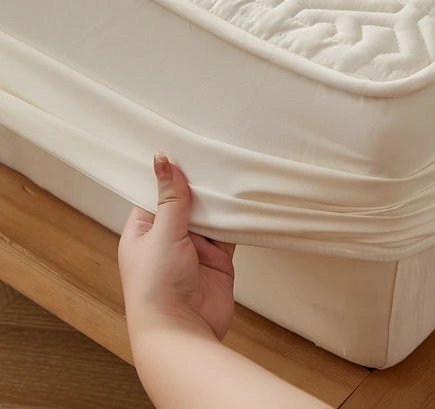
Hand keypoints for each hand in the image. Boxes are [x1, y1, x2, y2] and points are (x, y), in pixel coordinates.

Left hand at [118, 154, 235, 341]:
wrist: (181, 331)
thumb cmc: (156, 287)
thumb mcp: (161, 233)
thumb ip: (170, 198)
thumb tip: (163, 160)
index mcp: (143, 231)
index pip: (155, 195)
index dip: (168, 175)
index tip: (184, 149)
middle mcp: (167, 239)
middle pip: (186, 203)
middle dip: (200, 186)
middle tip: (215, 154)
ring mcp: (194, 250)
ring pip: (210, 217)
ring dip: (220, 203)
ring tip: (232, 171)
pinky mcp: (217, 260)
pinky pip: (229, 234)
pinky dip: (236, 220)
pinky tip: (244, 202)